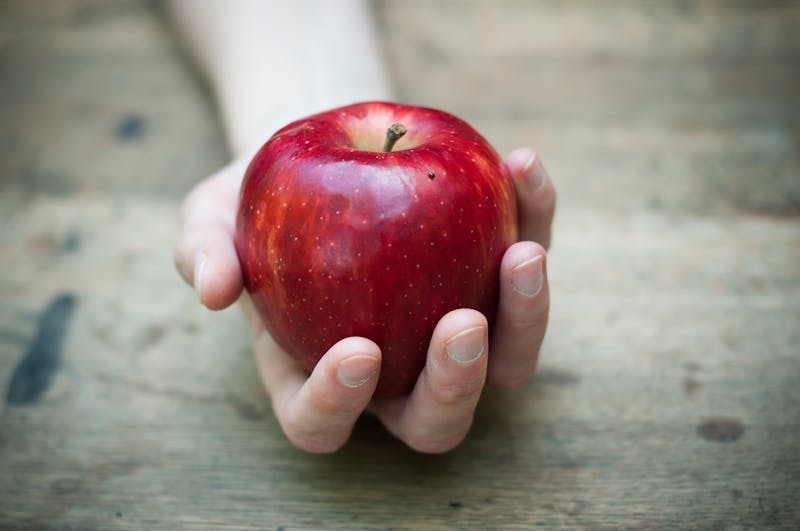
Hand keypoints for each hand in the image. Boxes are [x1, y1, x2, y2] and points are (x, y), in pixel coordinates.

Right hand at [174, 148, 554, 452]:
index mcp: (318, 373)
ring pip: (506, 361)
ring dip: (524, 317)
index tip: (356, 349)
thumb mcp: (212, 215)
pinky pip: (526, 261)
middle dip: (455, 384)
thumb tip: (213, 287)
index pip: (323, 420)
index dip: (338, 402)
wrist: (315, 157)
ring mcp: (449, 329)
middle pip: (434, 418)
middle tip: (462, 322)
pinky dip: (534, 217)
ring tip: (521, 252)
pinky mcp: (492, 275)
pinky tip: (521, 164)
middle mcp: (393, 370)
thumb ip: (202, 250)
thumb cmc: (258, 202)